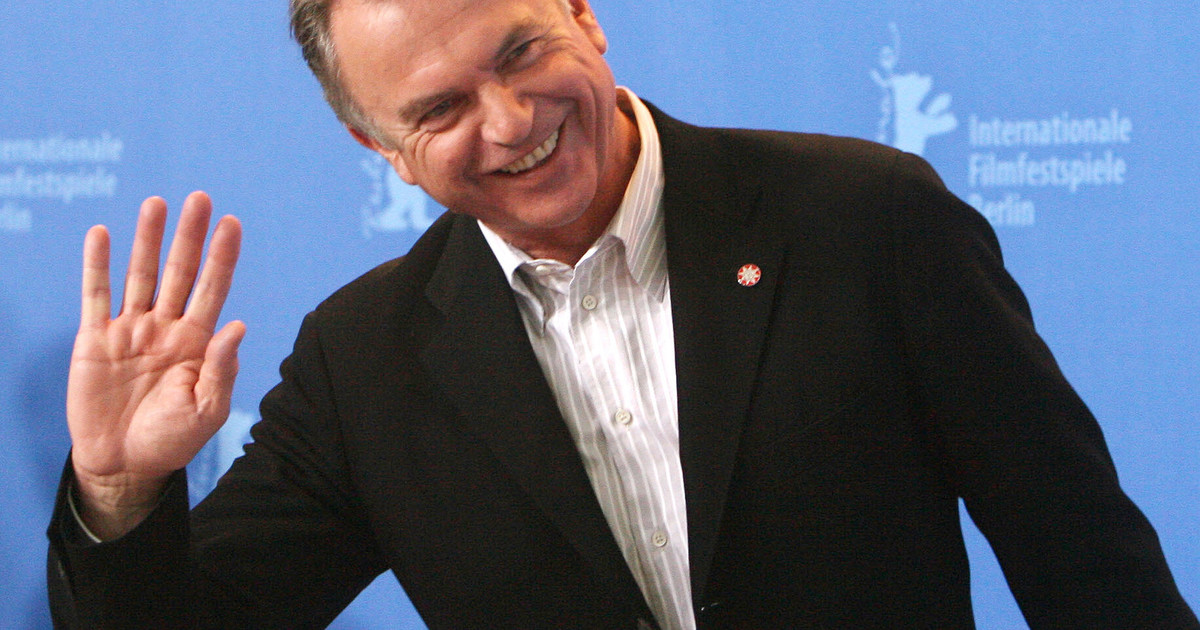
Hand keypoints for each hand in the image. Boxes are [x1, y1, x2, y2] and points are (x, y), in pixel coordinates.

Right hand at [67, 192, 243, 538]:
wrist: (124, 465)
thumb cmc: (171, 440)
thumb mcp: (207, 410)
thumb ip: (221, 367)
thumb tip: (238, 325)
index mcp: (198, 342)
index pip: (214, 289)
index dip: (222, 257)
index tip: (232, 224)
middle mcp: (166, 327)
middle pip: (180, 272)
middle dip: (190, 236)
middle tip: (200, 198)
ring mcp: (130, 330)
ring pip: (140, 275)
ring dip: (147, 239)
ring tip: (157, 204)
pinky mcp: (95, 340)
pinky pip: (95, 296)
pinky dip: (97, 265)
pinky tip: (101, 234)